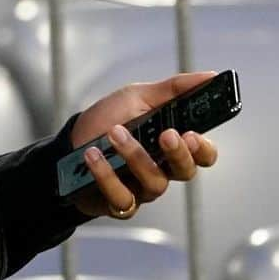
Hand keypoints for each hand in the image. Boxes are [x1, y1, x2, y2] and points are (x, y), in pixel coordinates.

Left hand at [68, 73, 220, 220]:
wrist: (68, 142)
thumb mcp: (138, 96)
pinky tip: (93, 155)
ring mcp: (142, 189)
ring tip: (113, 132)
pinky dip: (106, 175)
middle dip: (179, 154)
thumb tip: (210, 76)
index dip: (203, 148)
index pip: (202, 153)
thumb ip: (174, 89)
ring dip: (134, 155)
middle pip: (186, 172)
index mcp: (171, 143)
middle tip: (165, 135)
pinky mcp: (119, 203)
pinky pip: (123, 198)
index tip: (192, 134)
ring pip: (154, 182)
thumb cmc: (108, 119)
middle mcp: (162, 169)